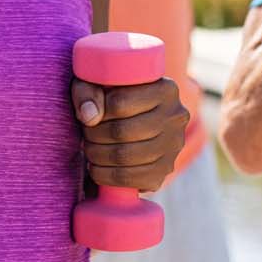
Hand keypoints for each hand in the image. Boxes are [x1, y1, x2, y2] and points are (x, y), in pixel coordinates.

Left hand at [71, 75, 187, 192]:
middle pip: (121, 132)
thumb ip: (88, 92)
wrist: (134, 119)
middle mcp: (176, 116)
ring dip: (97, 156)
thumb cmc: (112, 96)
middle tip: (86, 135)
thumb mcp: (97, 83)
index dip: (96, 112)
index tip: (88, 115)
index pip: (120, 103)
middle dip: (94, 136)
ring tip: (90, 149)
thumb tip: (90, 117)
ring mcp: (174, 145)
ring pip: (124, 156)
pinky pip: (131, 179)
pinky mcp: (166, 170)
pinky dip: (105, 176)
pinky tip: (97, 168)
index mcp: (165, 89)